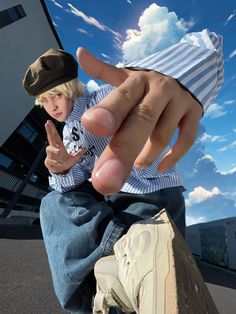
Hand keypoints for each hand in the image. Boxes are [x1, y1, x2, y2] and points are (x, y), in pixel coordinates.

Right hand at [44, 120, 85, 173]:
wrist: (61, 172)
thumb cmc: (66, 162)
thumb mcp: (74, 158)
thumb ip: (79, 153)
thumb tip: (86, 148)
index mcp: (59, 146)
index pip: (55, 136)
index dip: (52, 129)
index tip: (48, 122)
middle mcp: (53, 149)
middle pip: (50, 138)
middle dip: (48, 131)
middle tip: (47, 124)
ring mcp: (49, 155)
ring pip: (50, 150)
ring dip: (55, 152)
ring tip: (60, 157)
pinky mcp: (48, 162)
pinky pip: (51, 161)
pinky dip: (56, 163)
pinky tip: (58, 165)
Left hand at [77, 48, 202, 194]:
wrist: (185, 73)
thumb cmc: (146, 82)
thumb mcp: (126, 76)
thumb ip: (103, 71)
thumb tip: (81, 53)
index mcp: (137, 80)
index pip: (122, 96)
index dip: (107, 111)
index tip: (89, 126)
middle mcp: (160, 89)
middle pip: (142, 120)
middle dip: (123, 150)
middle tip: (107, 178)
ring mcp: (180, 102)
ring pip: (162, 135)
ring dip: (146, 155)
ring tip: (135, 165)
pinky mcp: (195, 114)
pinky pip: (186, 139)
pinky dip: (174, 157)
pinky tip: (161, 167)